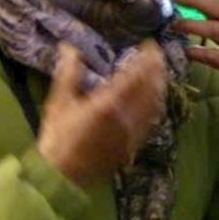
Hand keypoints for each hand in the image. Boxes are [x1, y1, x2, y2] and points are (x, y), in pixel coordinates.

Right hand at [36, 42, 168, 186]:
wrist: (63, 174)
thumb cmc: (58, 137)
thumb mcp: (59, 102)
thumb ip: (68, 73)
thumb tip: (69, 47)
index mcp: (108, 105)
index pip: (136, 75)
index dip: (147, 58)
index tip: (149, 44)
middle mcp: (126, 118)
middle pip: (152, 88)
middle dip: (158, 69)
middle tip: (157, 54)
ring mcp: (133, 132)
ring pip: (156, 104)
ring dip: (160, 84)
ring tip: (159, 71)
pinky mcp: (134, 144)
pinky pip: (152, 119)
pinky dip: (156, 103)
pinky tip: (154, 97)